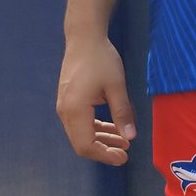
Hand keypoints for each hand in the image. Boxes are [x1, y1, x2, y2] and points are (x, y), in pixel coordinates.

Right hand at [57, 35, 136, 164]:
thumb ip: (122, 112)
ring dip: (101, 139)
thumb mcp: (116, 85)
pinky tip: (112, 127)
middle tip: (126, 152)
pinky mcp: (68, 100)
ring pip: (81, 133)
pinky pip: (81, 122)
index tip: (124, 157)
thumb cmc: (101, 58)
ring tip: (123, 141)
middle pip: (82, 143)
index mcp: (75, 110)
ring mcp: (64, 106)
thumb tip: (131, 137)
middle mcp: (65, 112)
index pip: (86, 146)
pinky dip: (96, 128)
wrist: (84, 38)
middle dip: (104, 150)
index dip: (105, 155)